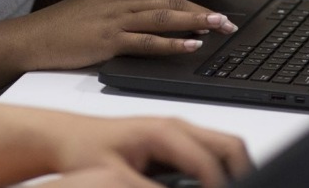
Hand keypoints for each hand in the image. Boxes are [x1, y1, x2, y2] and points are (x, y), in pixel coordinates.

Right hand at [20, 0, 238, 70]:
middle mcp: (121, 0)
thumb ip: (124, 16)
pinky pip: (147, 40)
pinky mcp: (109, 38)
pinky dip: (172, 43)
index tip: (214, 14)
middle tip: (230, 22)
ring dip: (197, 23)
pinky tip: (191, 45)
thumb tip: (151, 28)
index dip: (193, 5)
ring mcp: (116, 19)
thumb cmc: (62, 29)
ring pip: (165, 18)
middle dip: (204, 12)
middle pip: (171, 4)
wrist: (31, 37)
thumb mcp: (97, 13)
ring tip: (222, 28)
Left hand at [47, 113, 250, 187]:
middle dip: (241, 173)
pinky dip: (217, 172)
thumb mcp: (114, 177)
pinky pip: (209, 154)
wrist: (67, 135)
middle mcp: (177, 126)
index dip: (221, 187)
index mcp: (165, 131)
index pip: (210, 162)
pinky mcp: (175, 140)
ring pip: (224, 149)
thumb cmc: (84, 148)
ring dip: (230, 173)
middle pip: (231, 146)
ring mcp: (179, 131)